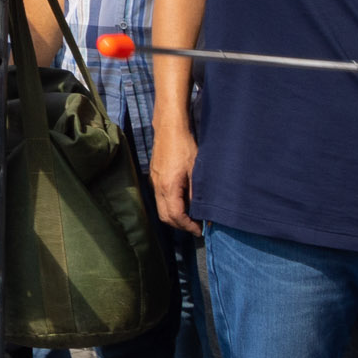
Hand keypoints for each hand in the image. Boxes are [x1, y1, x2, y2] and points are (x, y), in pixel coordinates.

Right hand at [148, 115, 200, 236]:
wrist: (169, 128)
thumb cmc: (184, 146)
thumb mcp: (196, 171)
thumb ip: (197, 194)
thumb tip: (203, 212)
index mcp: (168, 187)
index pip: (176, 216)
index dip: (188, 226)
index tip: (200, 230)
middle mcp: (158, 187)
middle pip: (166, 217)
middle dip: (180, 225)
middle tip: (196, 226)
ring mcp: (154, 182)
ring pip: (161, 209)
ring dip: (175, 217)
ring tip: (191, 216)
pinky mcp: (154, 178)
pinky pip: (160, 199)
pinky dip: (170, 206)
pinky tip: (183, 202)